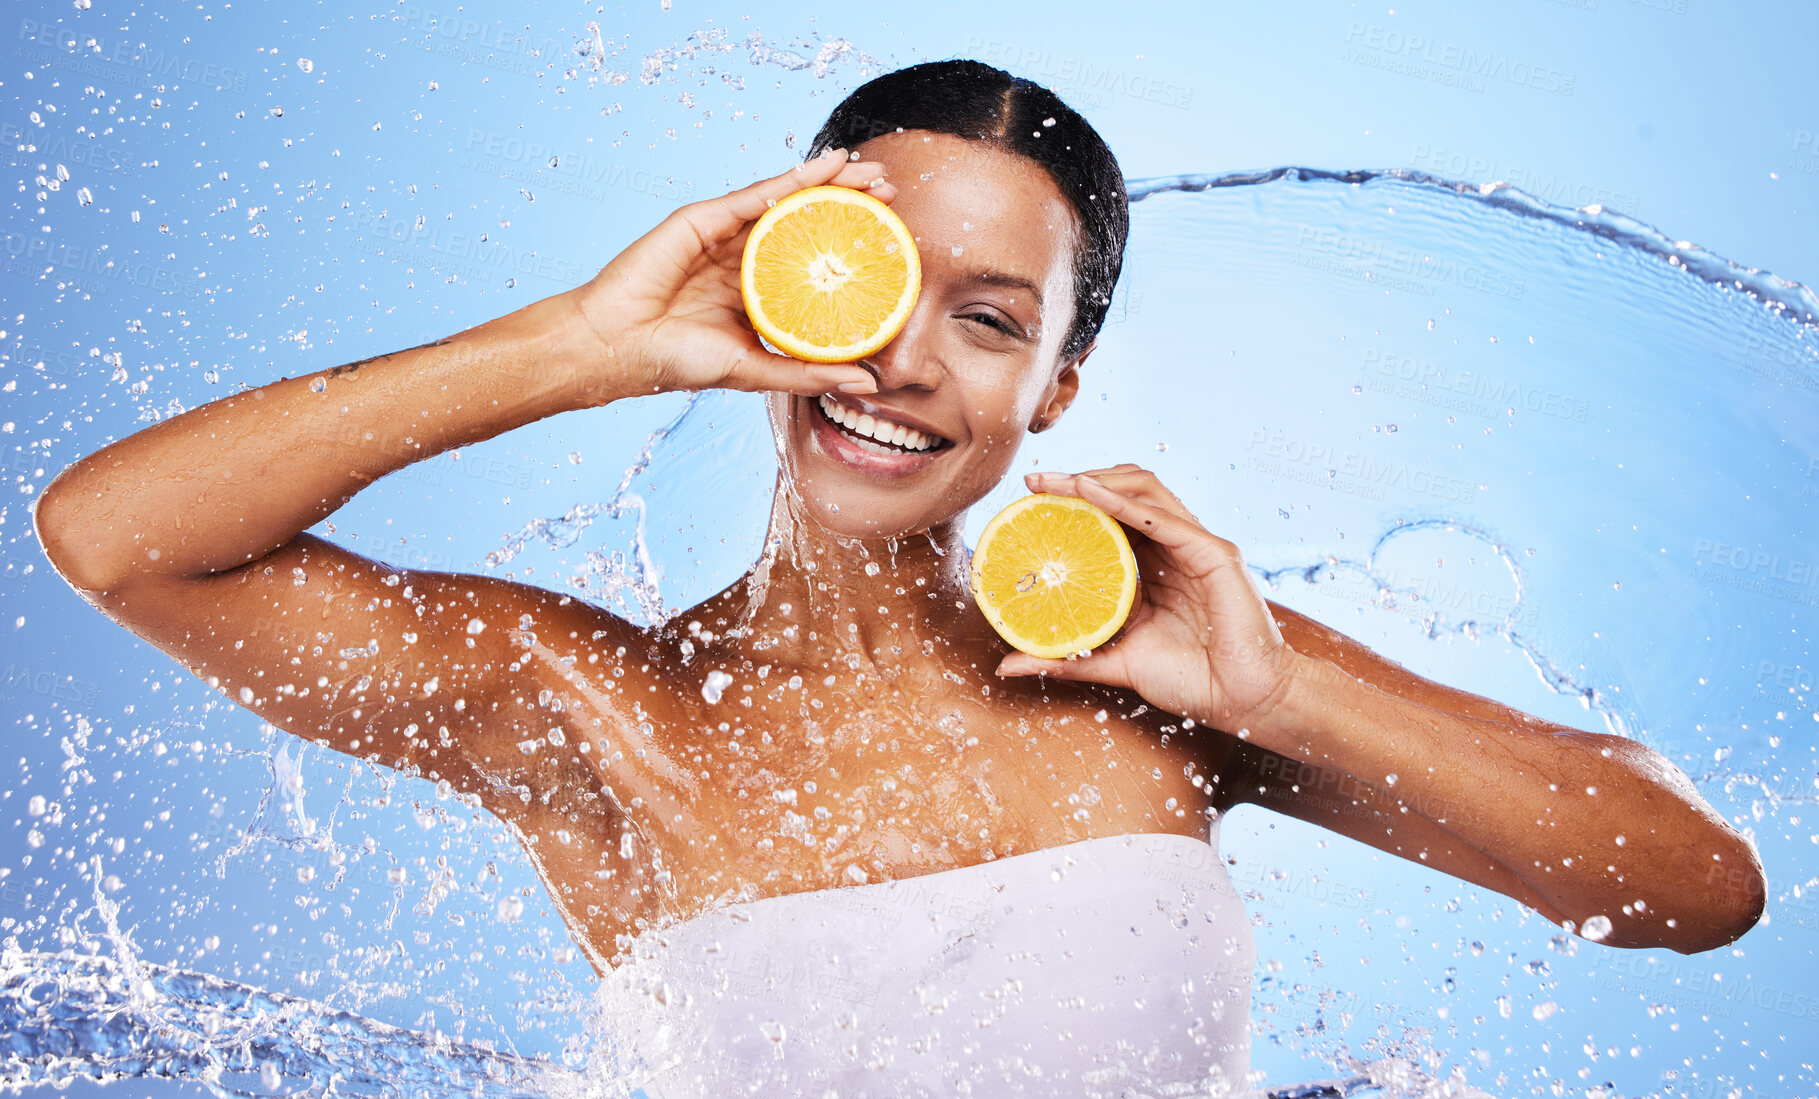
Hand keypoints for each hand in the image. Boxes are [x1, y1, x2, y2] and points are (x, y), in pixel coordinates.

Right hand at [563, 148, 891, 403]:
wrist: (617, 347)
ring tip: (870, 174)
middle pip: (805, 223)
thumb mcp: (754, 369)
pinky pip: (755, 195)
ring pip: (785, 201)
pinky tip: (825, 167)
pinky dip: (793, 179)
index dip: (849, 248)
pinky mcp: (702, 219)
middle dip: (850, 206)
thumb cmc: (676, 361)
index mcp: (755, 291)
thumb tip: (867, 382)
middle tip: (892, 196)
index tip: (890, 244)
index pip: (811, 261)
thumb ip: (808, 372)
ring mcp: (722, 235)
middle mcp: (742, 258)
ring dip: (830, 184)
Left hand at [996, 465, 1302, 733]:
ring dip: (1098, 480)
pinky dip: (1125, 503)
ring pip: (1146, 491)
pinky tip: (1090, 495)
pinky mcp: (1215, 554)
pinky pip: (1165, 519)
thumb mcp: (1113, 663)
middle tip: (1035, 482)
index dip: (1074, 502)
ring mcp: (1198, 546)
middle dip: (1080, 480)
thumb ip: (1066, 658)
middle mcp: (1177, 547)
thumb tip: (1008, 663)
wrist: (1242, 702)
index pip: (1112, 517)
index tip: (1030, 499)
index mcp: (1157, 565)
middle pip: (1127, 492)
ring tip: (1057, 482)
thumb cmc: (1190, 682)